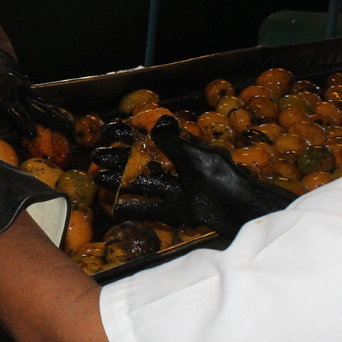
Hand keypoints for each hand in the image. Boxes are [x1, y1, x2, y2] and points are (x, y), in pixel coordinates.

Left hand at [0, 49, 71, 138]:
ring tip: (68, 124)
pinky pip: (42, 102)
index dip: (25, 124)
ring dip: (56, 115)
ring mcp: (28, 91)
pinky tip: (64, 117)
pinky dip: (52, 110)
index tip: (33, 135)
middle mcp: (20, 95)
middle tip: (64, 127)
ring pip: (43, 105)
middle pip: (38, 109)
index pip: (18, 114)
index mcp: (7, 100)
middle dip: (51, 118)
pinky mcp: (31, 91)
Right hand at [92, 115, 296, 238]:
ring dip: (122, 182)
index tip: (110, 132)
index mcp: (187, 152)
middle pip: (145, 163)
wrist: (244, 211)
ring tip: (100, 179)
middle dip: (121, 160)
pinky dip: (136, 208)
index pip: (155, 140)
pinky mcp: (180, 212)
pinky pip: (154, 209)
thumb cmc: (224, 178)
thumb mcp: (200, 156)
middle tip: (97, 158)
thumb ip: (175, 144)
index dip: (133, 135)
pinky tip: (117, 207)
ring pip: (145, 185)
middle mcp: (180, 170)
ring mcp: (179, 192)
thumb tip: (154, 128)